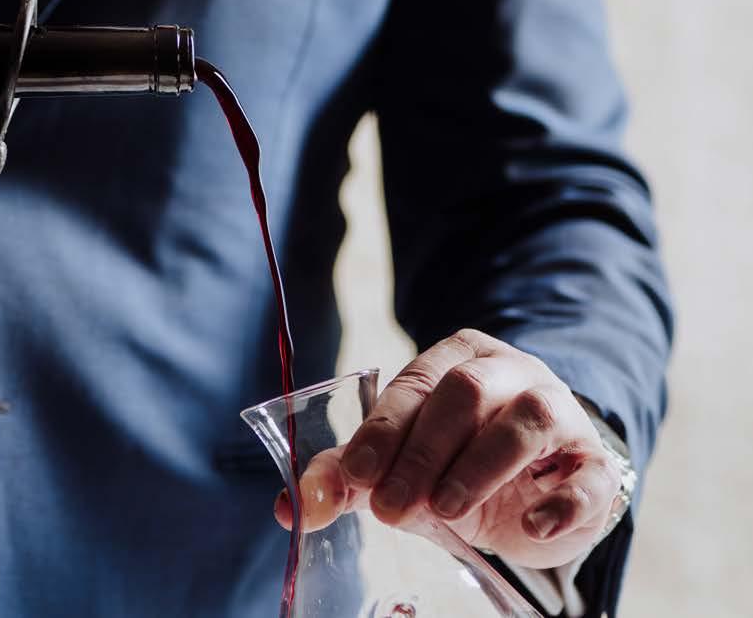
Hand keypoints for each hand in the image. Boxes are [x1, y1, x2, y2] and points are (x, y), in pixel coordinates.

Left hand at [274, 330, 621, 567]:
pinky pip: (590, 473)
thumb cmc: (465, 463)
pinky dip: (563, 500)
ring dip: (483, 464)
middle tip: (392, 509)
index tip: (359, 477)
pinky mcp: (596, 463)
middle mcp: (511, 372)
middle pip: (467, 392)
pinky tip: (534, 526)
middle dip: (424, 452)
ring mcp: (560, 412)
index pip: (416, 383)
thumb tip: (289, 506)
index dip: (384, 430)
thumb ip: (353, 479)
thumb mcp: (406, 466)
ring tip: (448, 511)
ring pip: (528, 417)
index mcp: (459, 358)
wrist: (547, 481)